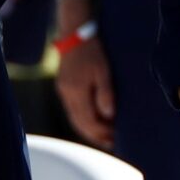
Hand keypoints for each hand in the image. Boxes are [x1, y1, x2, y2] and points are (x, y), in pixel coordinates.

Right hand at [55, 33, 117, 148]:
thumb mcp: (103, 71)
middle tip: (112, 144)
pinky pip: (73, 110)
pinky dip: (83, 119)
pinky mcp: (63, 87)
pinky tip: (94, 120)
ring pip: (75, 118)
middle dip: (95, 135)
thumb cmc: (93, 52)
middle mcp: (66, 94)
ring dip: (89, 130)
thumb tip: (109, 116)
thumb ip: (105, 94)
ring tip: (104, 136)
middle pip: (79, 123)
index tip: (116, 139)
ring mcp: (63, 91)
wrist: (74, 35)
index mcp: (76, 92)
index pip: (88, 121)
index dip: (102, 133)